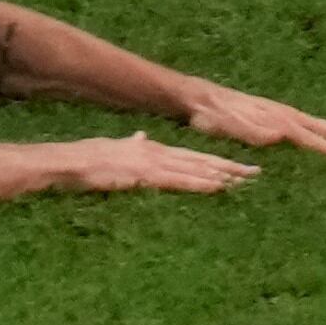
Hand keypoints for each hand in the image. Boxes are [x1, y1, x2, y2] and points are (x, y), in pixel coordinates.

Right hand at [59, 131, 261, 195]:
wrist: (69, 162)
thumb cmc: (88, 160)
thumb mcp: (116, 149)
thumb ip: (132, 145)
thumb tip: (140, 137)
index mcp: (153, 150)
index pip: (192, 156)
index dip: (216, 160)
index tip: (239, 165)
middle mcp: (158, 153)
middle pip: (201, 161)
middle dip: (230, 167)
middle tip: (256, 172)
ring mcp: (152, 163)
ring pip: (195, 170)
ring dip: (222, 175)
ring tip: (245, 179)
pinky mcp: (144, 176)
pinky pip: (178, 181)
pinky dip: (200, 184)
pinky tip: (217, 187)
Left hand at [173, 84, 325, 161]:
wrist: (200, 98)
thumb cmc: (212, 117)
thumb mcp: (228, 126)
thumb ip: (252, 132)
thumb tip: (280, 135)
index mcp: (278, 121)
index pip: (312, 138)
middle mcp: (285, 115)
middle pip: (323, 129)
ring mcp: (283, 113)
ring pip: (320, 124)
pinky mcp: (277, 115)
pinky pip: (309, 122)